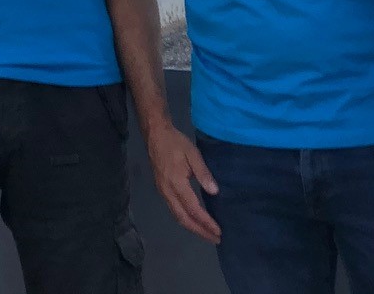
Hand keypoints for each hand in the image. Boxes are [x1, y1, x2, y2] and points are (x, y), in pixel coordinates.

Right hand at [143, 123, 220, 243]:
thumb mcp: (193, 153)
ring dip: (192, 228)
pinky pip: (174, 210)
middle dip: (200, 231)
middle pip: (184, 219)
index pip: (193, 209)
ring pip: (177, 216)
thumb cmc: (175, 142)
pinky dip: (185, 220)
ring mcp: (163, 192)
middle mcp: (168, 192)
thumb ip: (203, 173)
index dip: (206, 222)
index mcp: (176, 183)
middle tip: (215, 239)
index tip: (218, 231)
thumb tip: (214, 192)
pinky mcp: (162, 190)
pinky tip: (194, 221)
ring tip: (207, 234)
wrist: (155, 134)